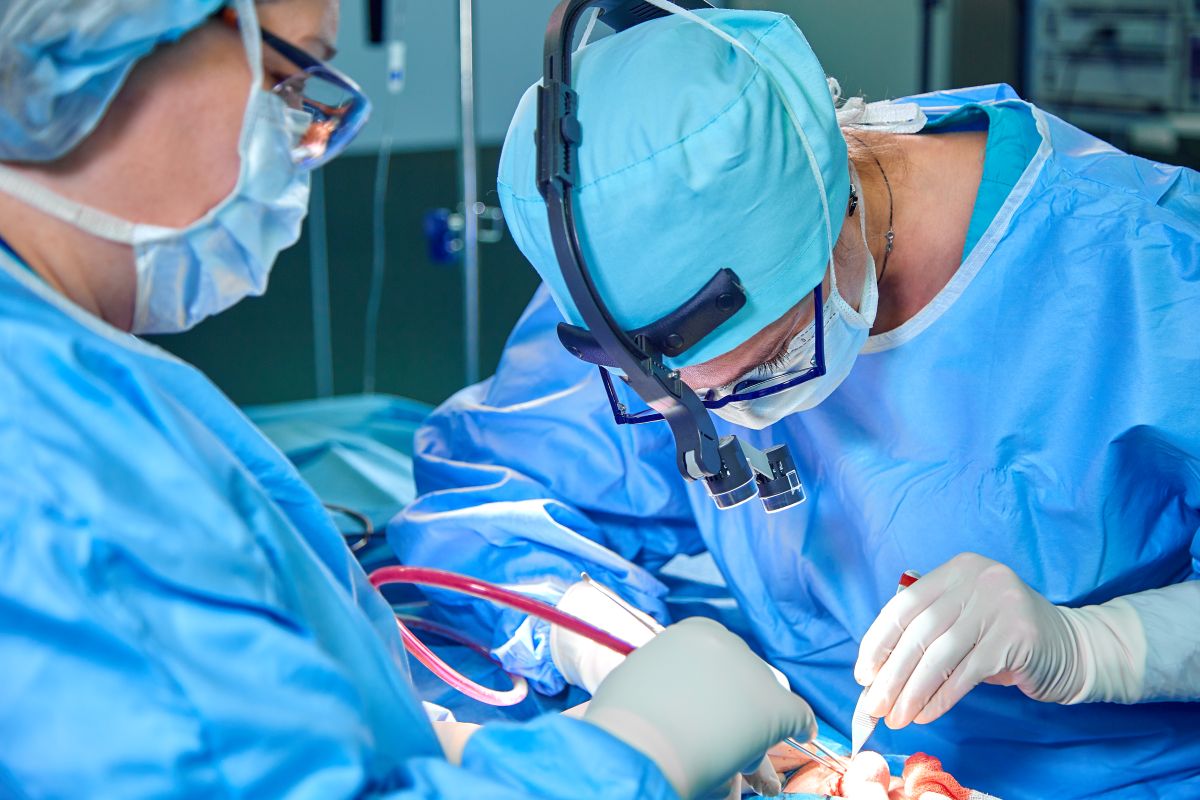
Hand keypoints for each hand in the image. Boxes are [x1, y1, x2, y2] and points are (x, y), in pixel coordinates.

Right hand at [584, 617, 815, 799]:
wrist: (639, 740)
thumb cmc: (627, 715)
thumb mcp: (640, 679)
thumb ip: (662, 678)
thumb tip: (666, 693)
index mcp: (695, 632)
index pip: (716, 661)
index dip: (715, 689)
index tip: (708, 709)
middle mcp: (729, 644)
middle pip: (739, 680)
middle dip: (734, 709)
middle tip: (723, 738)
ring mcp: (753, 673)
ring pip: (762, 702)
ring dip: (755, 731)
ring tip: (746, 761)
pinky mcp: (775, 706)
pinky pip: (797, 716)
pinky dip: (801, 726)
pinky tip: (805, 734)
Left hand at [854, 553, 1080, 727]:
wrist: (1071, 650)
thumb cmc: (1003, 639)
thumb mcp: (963, 620)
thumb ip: (927, 631)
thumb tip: (875, 671)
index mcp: (957, 570)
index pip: (904, 606)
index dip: (878, 641)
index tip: (863, 674)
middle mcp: (978, 579)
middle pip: (919, 632)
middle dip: (891, 673)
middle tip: (874, 706)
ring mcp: (1000, 606)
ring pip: (940, 655)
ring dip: (913, 691)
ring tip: (897, 716)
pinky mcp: (1018, 638)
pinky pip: (967, 673)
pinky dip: (942, 697)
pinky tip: (926, 714)